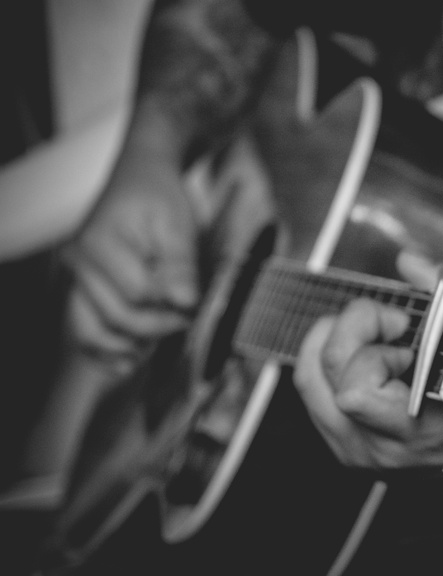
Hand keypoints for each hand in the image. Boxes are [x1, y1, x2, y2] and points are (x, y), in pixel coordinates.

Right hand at [62, 142, 201, 374]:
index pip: (138, 294)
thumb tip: (185, 301)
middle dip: (157, 326)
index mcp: (99, 244)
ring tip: (159, 339)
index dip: (171, 305)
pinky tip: (132, 358)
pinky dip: (107, 350)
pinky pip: (84, 332)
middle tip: (185, 320)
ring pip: (91, 333)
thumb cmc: (158, 196)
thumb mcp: (177, 222)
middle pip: (117, 318)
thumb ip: (181, 263)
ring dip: (128, 345)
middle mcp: (78, 265)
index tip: (195, 303)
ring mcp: (75, 280)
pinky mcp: (81, 292)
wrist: (139, 178)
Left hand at [294, 298, 442, 469]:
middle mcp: (376, 447)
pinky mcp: (340, 447)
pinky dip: (332, 363)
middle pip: (327, 373)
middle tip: (391, 326)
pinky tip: (364, 357)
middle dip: (355, 328)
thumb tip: (410, 262)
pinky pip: (313, 392)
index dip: (374, 352)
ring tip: (374, 339)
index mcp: (414, 432)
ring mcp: (353, 451)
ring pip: (308, 379)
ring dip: (336, 342)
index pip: (356, 392)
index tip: (406, 338)